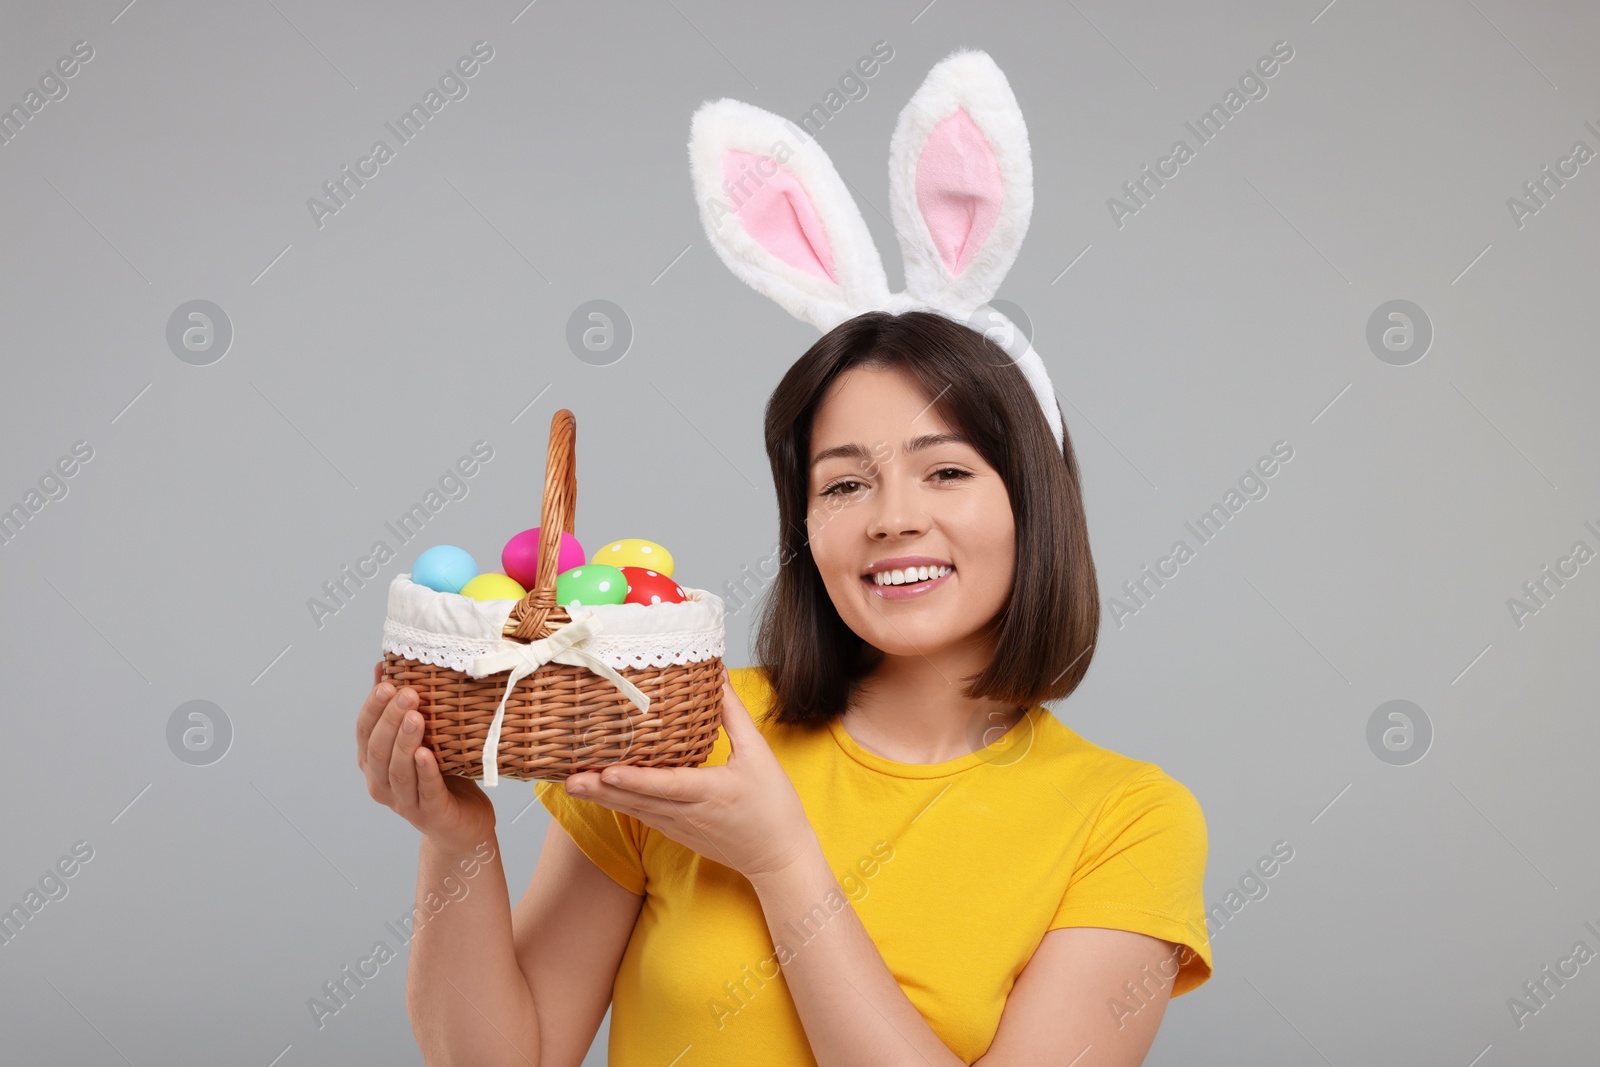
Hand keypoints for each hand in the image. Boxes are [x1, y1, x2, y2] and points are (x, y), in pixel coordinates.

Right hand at [358, 660, 495, 851]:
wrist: (461, 825)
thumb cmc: (439, 775)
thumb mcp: (420, 738)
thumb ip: (397, 708)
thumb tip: (383, 666)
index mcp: (373, 764)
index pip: (364, 732)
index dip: (372, 708)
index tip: (386, 683)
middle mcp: (381, 784)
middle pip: (378, 750)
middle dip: (389, 720)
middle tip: (406, 694)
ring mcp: (404, 803)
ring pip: (398, 771)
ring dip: (405, 742)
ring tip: (416, 717)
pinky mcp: (431, 814)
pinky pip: (426, 790)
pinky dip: (425, 772)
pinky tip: (427, 754)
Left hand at [562, 670, 815, 881]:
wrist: (780, 859)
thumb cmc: (773, 807)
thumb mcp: (759, 755)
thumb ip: (733, 715)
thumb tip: (717, 676)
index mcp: (711, 792)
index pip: (666, 785)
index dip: (634, 780)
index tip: (606, 771)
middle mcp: (688, 813)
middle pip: (637, 800)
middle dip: (599, 790)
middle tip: (567, 777)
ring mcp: (678, 826)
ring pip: (633, 809)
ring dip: (601, 797)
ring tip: (570, 783)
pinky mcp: (675, 832)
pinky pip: (642, 815)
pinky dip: (619, 803)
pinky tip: (597, 792)